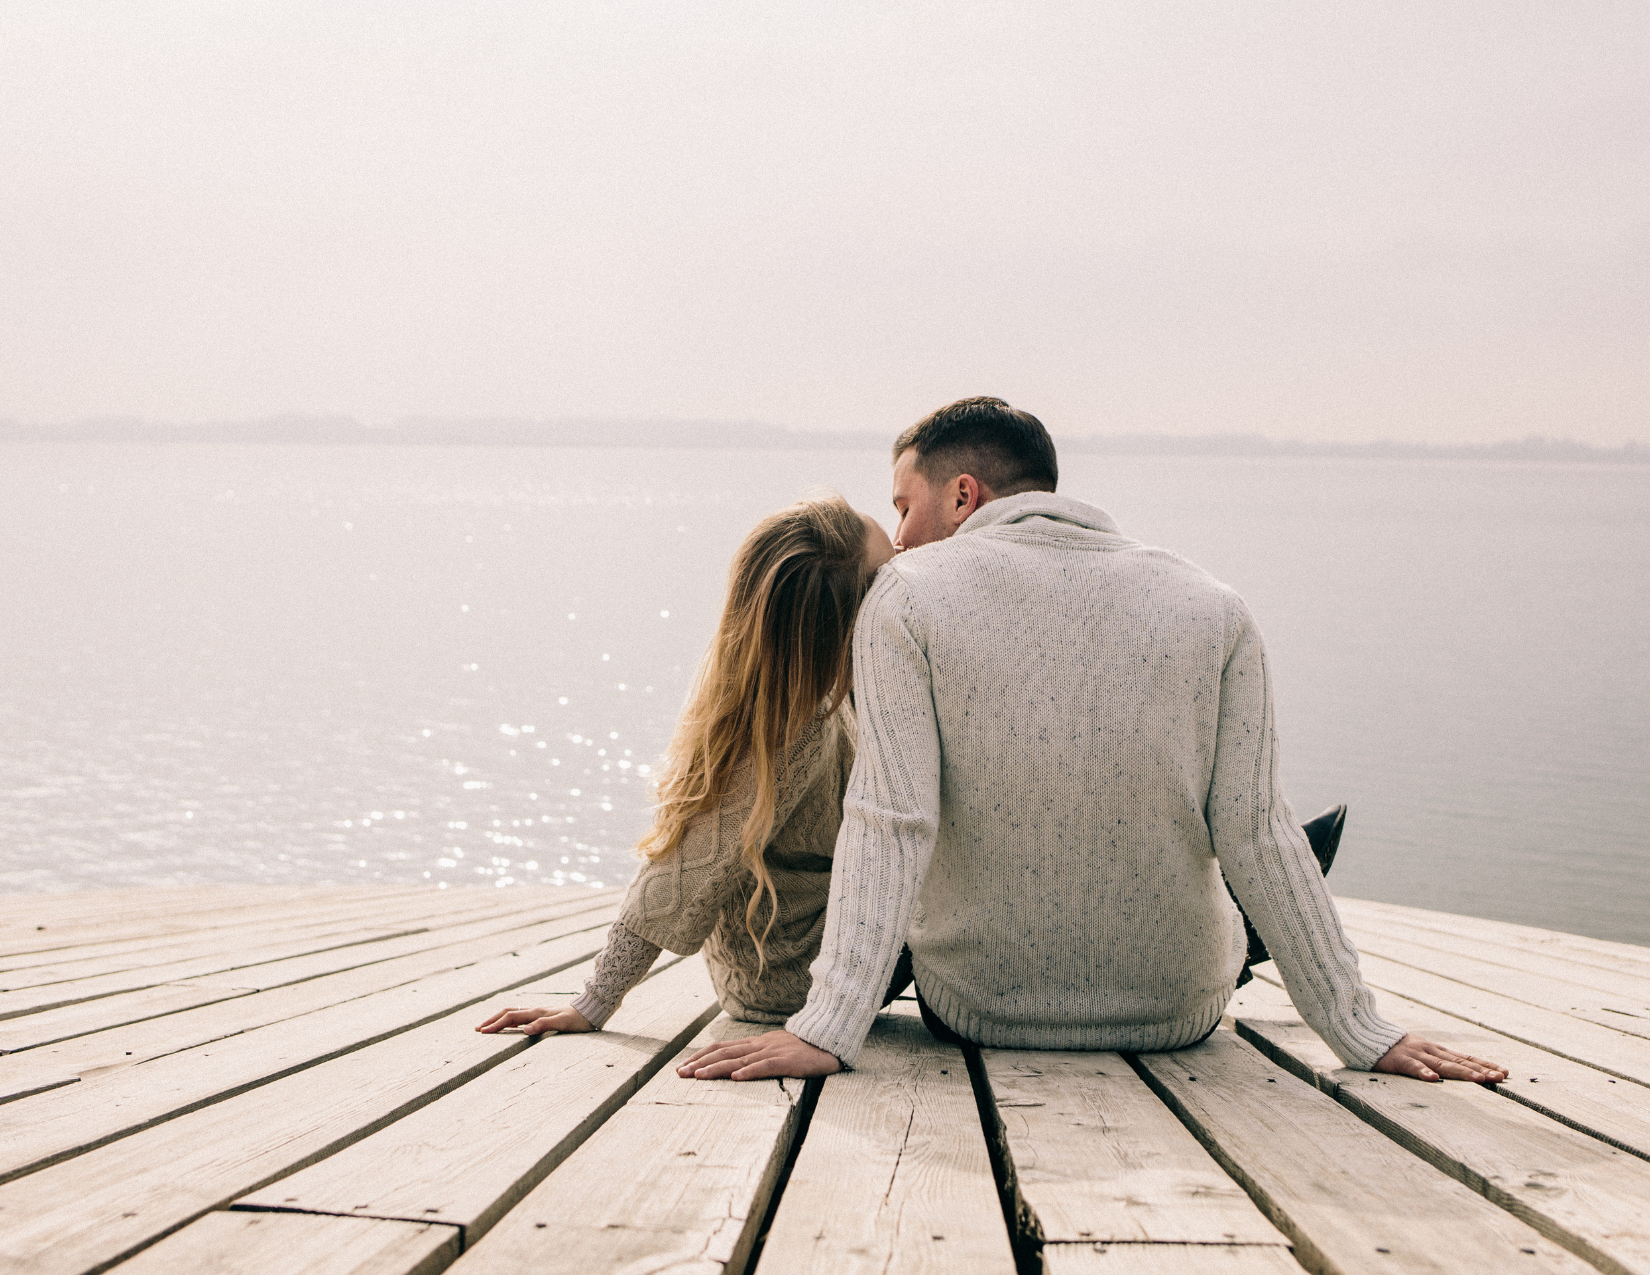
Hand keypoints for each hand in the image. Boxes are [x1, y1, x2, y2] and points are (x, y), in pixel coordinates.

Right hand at [474, 1006, 592, 1035]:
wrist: (591, 1011)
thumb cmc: (578, 1020)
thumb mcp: (563, 1024)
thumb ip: (544, 1025)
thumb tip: (525, 1030)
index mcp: (537, 1013)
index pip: (511, 1018)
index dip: (496, 1024)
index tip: (483, 1032)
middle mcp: (535, 1010)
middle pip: (508, 1013)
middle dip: (492, 1020)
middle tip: (478, 1029)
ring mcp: (538, 1012)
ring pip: (513, 1013)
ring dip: (499, 1019)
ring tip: (488, 1026)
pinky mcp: (542, 1015)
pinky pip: (521, 1016)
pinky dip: (509, 1020)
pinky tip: (508, 1025)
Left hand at [675, 1029, 841, 1080]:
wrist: (832, 1040)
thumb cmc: (804, 1049)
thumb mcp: (777, 1050)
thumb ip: (758, 1055)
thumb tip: (737, 1067)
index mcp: (756, 1043)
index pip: (722, 1047)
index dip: (701, 1056)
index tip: (683, 1067)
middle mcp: (760, 1045)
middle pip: (724, 1052)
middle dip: (700, 1063)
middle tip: (679, 1074)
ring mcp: (774, 1051)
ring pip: (739, 1059)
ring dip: (716, 1068)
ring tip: (697, 1076)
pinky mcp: (788, 1061)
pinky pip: (766, 1066)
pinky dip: (750, 1072)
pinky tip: (736, 1078)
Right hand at [1373, 1032, 1506, 1082]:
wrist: (1365, 1034)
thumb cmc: (1393, 1048)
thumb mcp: (1418, 1053)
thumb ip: (1434, 1061)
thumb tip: (1455, 1071)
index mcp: (1435, 1051)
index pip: (1465, 1057)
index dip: (1485, 1064)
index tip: (1505, 1073)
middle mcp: (1429, 1051)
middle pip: (1459, 1061)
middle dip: (1481, 1070)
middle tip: (1501, 1078)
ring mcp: (1415, 1054)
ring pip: (1442, 1064)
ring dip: (1461, 1072)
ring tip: (1479, 1080)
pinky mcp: (1398, 1060)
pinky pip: (1412, 1067)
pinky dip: (1423, 1072)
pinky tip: (1434, 1080)